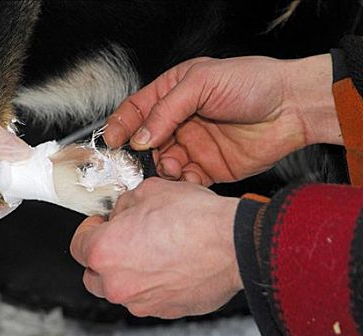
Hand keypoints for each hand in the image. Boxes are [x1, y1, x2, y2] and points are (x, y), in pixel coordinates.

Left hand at [70, 177, 241, 318]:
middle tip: (124, 238)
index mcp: (105, 251)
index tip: (100, 225)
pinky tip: (171, 264)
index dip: (89, 230)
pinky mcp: (165, 310)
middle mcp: (118, 282)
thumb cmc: (194, 218)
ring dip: (129, 271)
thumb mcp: (148, 191)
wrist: (233, 244)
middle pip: (94, 274)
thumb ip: (124, 205)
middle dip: (104, 256)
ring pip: (122, 287)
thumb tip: (121, 212)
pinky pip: (148, 297)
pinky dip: (153, 283)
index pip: (77, 244)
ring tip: (153, 250)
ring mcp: (141, 301)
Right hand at [104, 54, 339, 185]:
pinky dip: (182, 182)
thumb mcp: (202, 83)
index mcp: (174, 93)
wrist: (293, 108)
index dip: (122, 124)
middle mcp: (180, 121)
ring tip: (173, 166)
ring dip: (162, 168)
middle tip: (137, 162)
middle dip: (139, 153)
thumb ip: (166, 110)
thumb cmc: (252, 83)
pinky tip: (190, 176)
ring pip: (163, 163)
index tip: (112, 141)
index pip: (137, 109)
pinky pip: (186, 180)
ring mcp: (193, 145)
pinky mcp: (208, 167)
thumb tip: (140, 136)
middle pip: (146, 141)